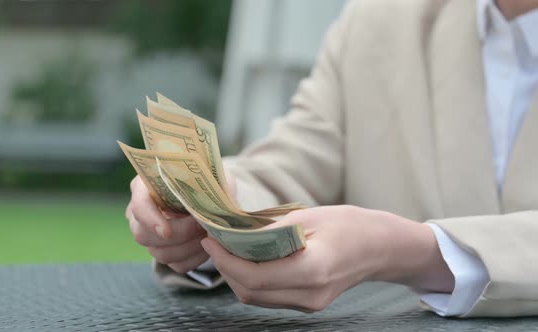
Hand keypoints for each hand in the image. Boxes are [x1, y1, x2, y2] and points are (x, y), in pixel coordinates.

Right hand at [126, 176, 207, 272]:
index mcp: (145, 186)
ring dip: (190, 247)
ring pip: (161, 254)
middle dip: (179, 234)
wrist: (209, 190)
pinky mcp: (165, 251)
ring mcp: (150, 235)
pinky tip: (209, 245)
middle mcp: (140, 212)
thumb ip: (203, 187)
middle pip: (144, 235)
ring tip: (209, 233)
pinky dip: (196, 258)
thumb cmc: (206, 177)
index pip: (139, 206)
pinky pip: (177, 265)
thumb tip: (207, 207)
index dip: (150, 220)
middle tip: (202, 225)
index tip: (167, 232)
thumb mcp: (207, 175)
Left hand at [200, 205, 453, 311]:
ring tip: (227, 248)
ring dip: (235, 275)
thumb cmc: (348, 224)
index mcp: (312, 270)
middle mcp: (309, 295)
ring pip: (256, 298)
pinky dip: (251, 280)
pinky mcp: (306, 304)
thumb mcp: (306, 217)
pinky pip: (268, 296)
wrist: (379, 247)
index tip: (210, 239)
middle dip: (225, 267)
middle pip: (250, 292)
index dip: (225, 260)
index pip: (254, 276)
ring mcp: (309, 304)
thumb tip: (232, 236)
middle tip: (214, 241)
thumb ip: (268, 232)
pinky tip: (247, 259)